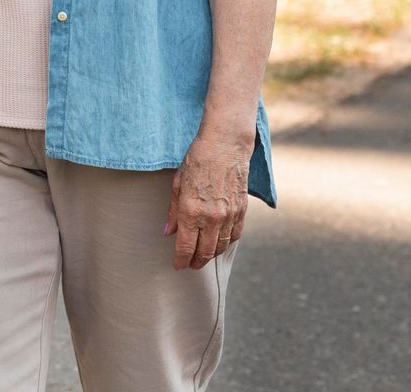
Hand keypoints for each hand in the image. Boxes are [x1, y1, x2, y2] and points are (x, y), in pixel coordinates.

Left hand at [165, 135, 250, 269]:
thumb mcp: (177, 184)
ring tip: (204, 256)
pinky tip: (220, 243)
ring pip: (221, 246)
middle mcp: (211, 218)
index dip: (181, 260)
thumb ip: (173, 211)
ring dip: (212, 255)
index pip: (186, 247)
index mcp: (191, 211)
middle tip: (191, 265)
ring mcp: (229, 215)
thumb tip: (168, 231)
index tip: (178, 265)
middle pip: (205, 252)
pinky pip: (235, 235)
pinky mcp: (242, 210)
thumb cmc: (197, 160)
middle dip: (196, 262)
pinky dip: (227, 242)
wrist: (225, 145)